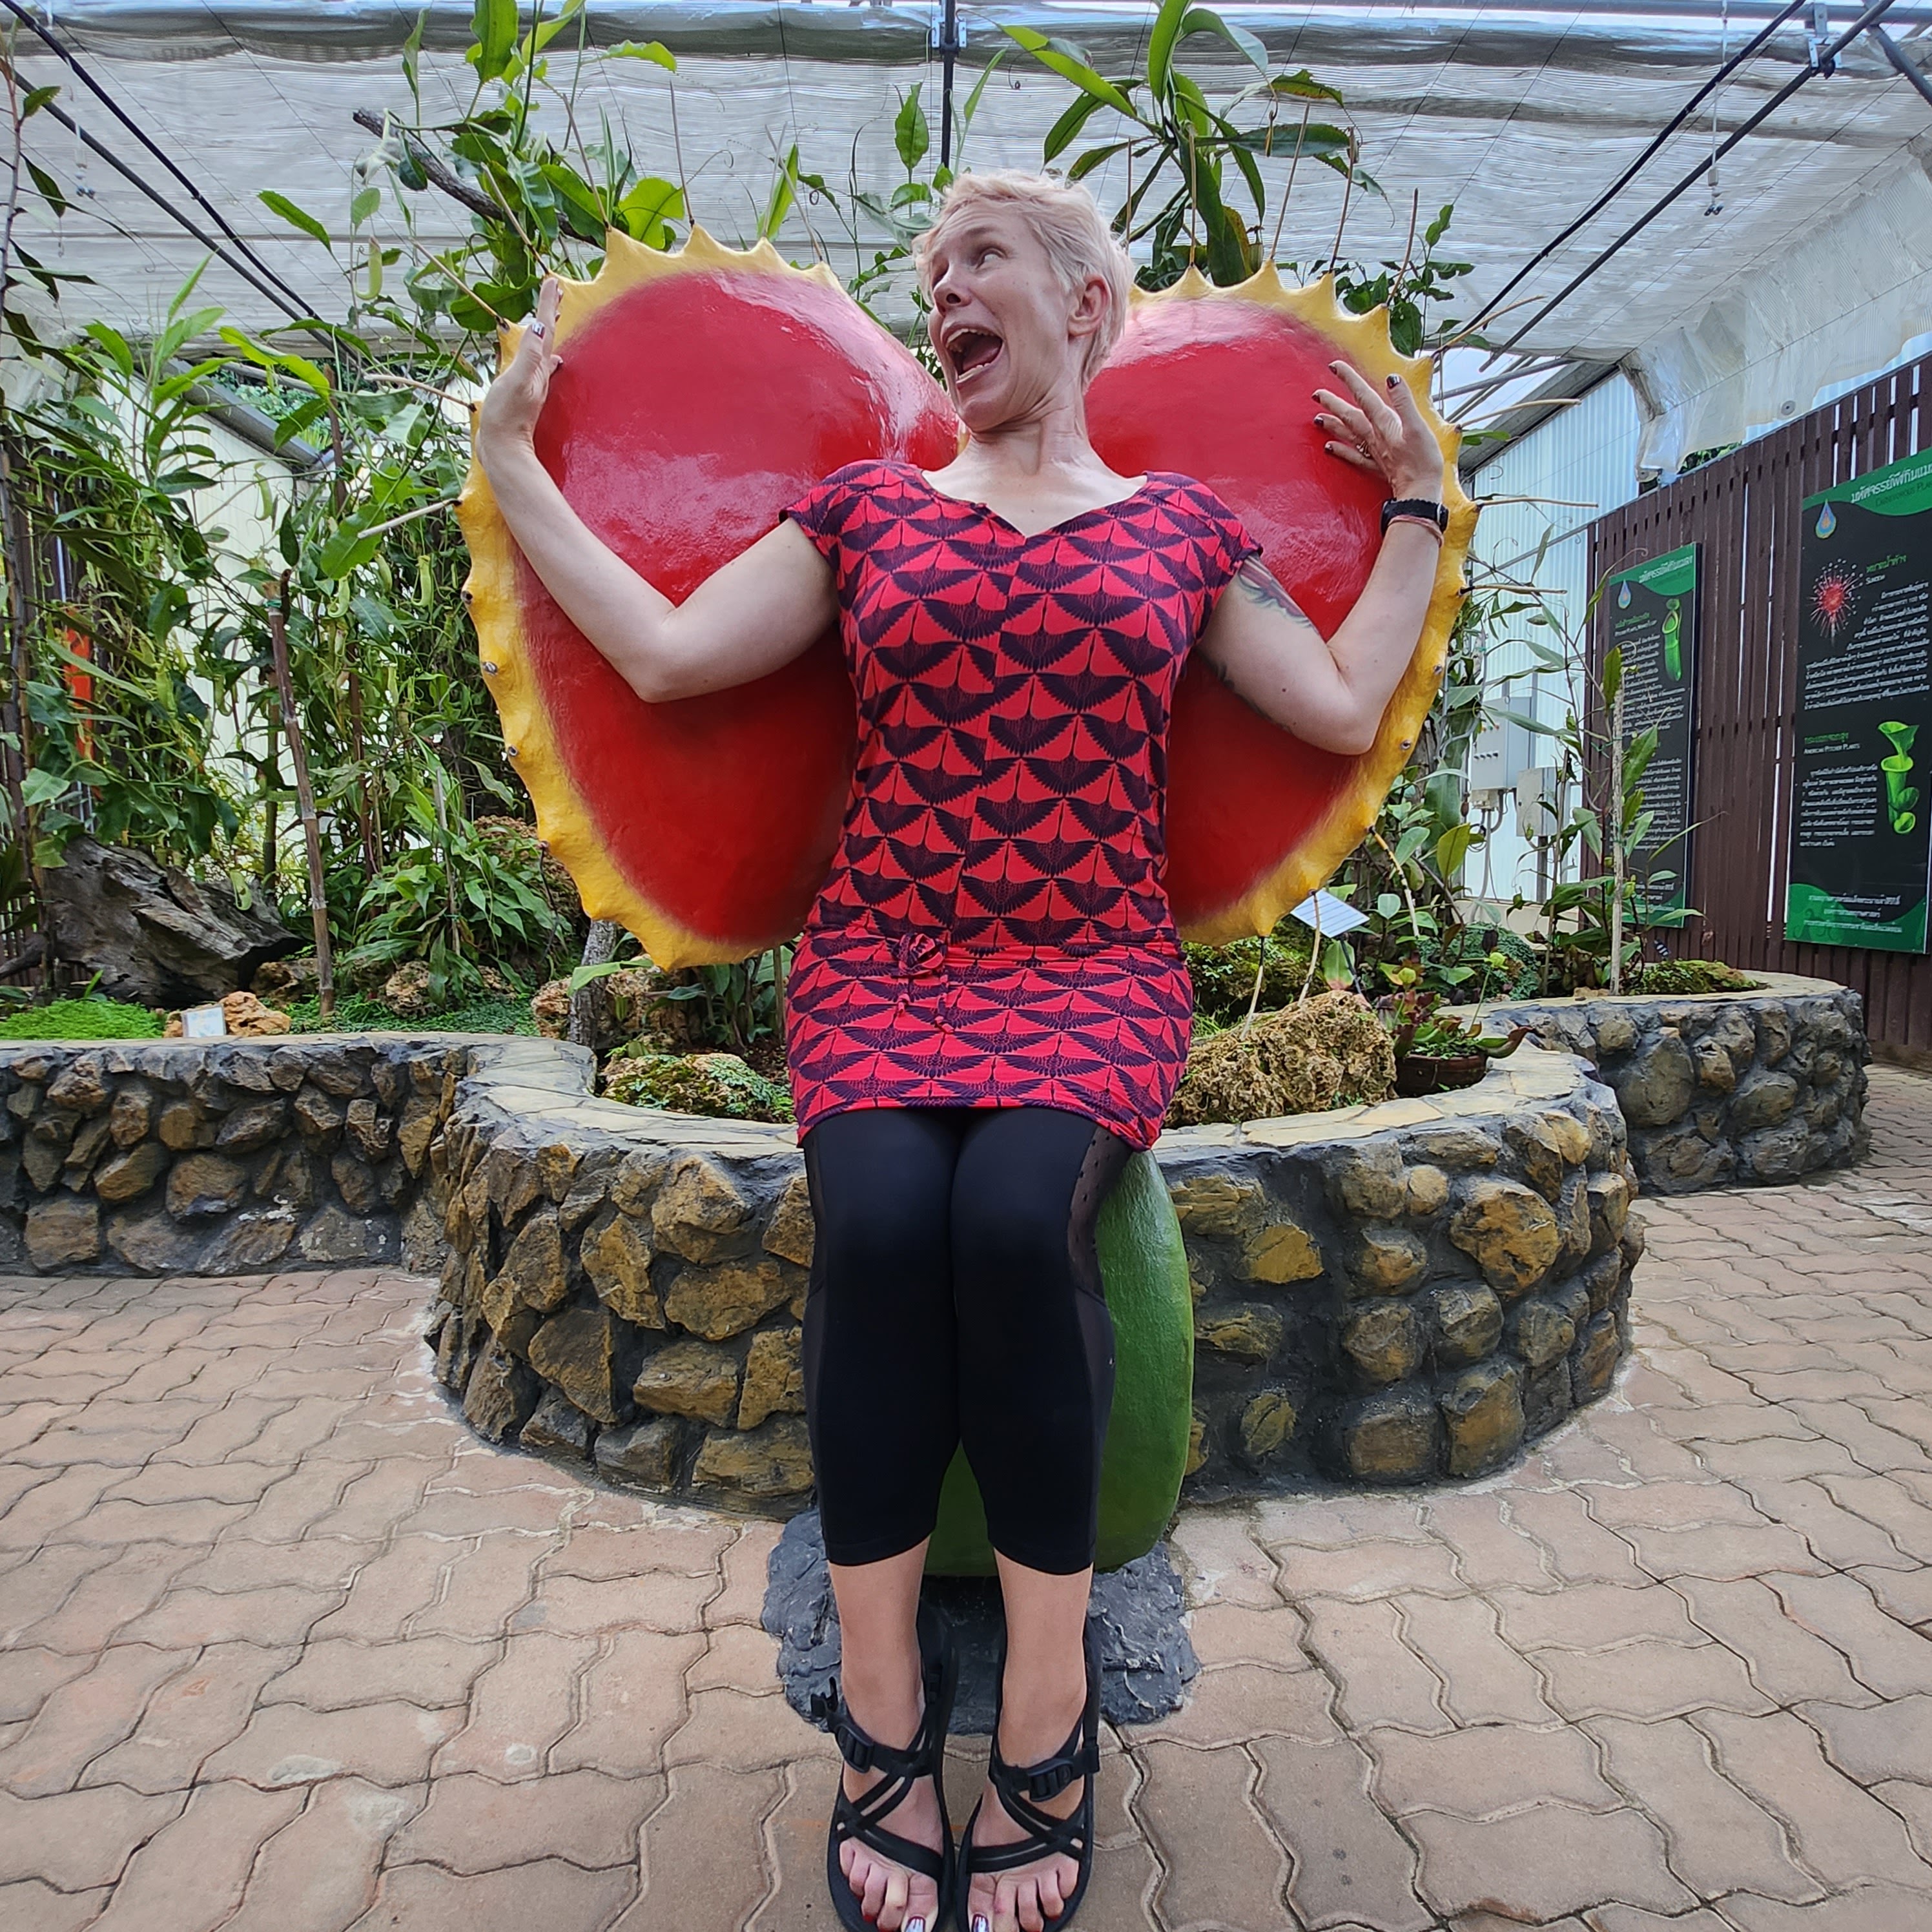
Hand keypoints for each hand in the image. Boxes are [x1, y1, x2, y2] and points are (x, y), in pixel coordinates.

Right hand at [476, 276, 561, 470]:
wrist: (502, 448)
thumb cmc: (505, 417)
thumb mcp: (515, 382)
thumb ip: (529, 356)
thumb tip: (542, 330)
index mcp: (537, 367)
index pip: (545, 329)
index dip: (547, 305)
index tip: (552, 282)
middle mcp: (539, 373)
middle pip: (548, 336)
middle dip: (551, 312)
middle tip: (556, 290)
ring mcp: (532, 383)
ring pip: (544, 349)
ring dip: (548, 330)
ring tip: (552, 315)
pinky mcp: (524, 393)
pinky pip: (537, 366)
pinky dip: (541, 354)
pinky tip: (548, 359)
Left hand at [1312, 359, 1444, 502]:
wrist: (1419, 493)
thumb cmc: (1423, 461)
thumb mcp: (1418, 426)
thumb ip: (1404, 402)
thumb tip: (1392, 380)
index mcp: (1385, 423)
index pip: (1364, 396)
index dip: (1350, 380)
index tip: (1335, 366)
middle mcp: (1374, 437)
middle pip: (1349, 415)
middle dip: (1333, 402)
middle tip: (1316, 393)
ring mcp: (1372, 452)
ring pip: (1347, 434)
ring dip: (1331, 424)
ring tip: (1317, 417)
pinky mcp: (1374, 467)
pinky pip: (1352, 456)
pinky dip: (1339, 450)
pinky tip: (1328, 447)